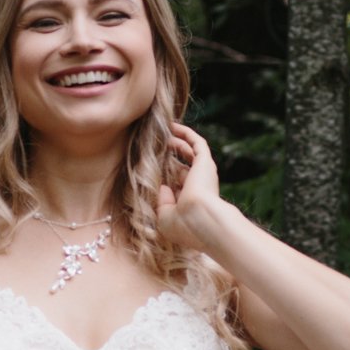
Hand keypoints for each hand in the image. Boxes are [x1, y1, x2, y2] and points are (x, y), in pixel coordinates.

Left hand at [155, 122, 224, 244]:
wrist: (201, 220)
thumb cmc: (183, 224)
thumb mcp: (164, 218)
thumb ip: (161, 202)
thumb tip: (163, 186)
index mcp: (190, 202)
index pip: (176, 186)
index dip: (163, 178)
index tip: (144, 169)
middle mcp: (199, 186)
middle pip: (182, 167)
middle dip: (167, 157)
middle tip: (150, 146)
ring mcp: (203, 172)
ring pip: (189, 151)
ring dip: (175, 142)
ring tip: (159, 132)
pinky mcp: (205, 161)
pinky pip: (196, 141)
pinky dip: (185, 133)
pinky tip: (171, 126)